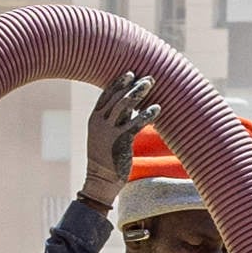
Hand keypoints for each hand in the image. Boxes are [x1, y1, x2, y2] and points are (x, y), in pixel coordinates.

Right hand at [82, 72, 160, 206]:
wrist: (101, 179)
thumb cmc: (107, 158)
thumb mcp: (107, 136)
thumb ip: (116, 121)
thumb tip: (131, 108)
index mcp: (94, 119)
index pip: (106, 96)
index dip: (118, 83)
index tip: (130, 73)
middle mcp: (99, 122)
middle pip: (116, 97)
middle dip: (132, 85)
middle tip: (147, 77)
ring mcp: (108, 131)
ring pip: (124, 106)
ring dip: (138, 93)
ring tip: (150, 84)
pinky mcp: (120, 141)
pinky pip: (135, 124)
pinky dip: (146, 114)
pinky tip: (157, 108)